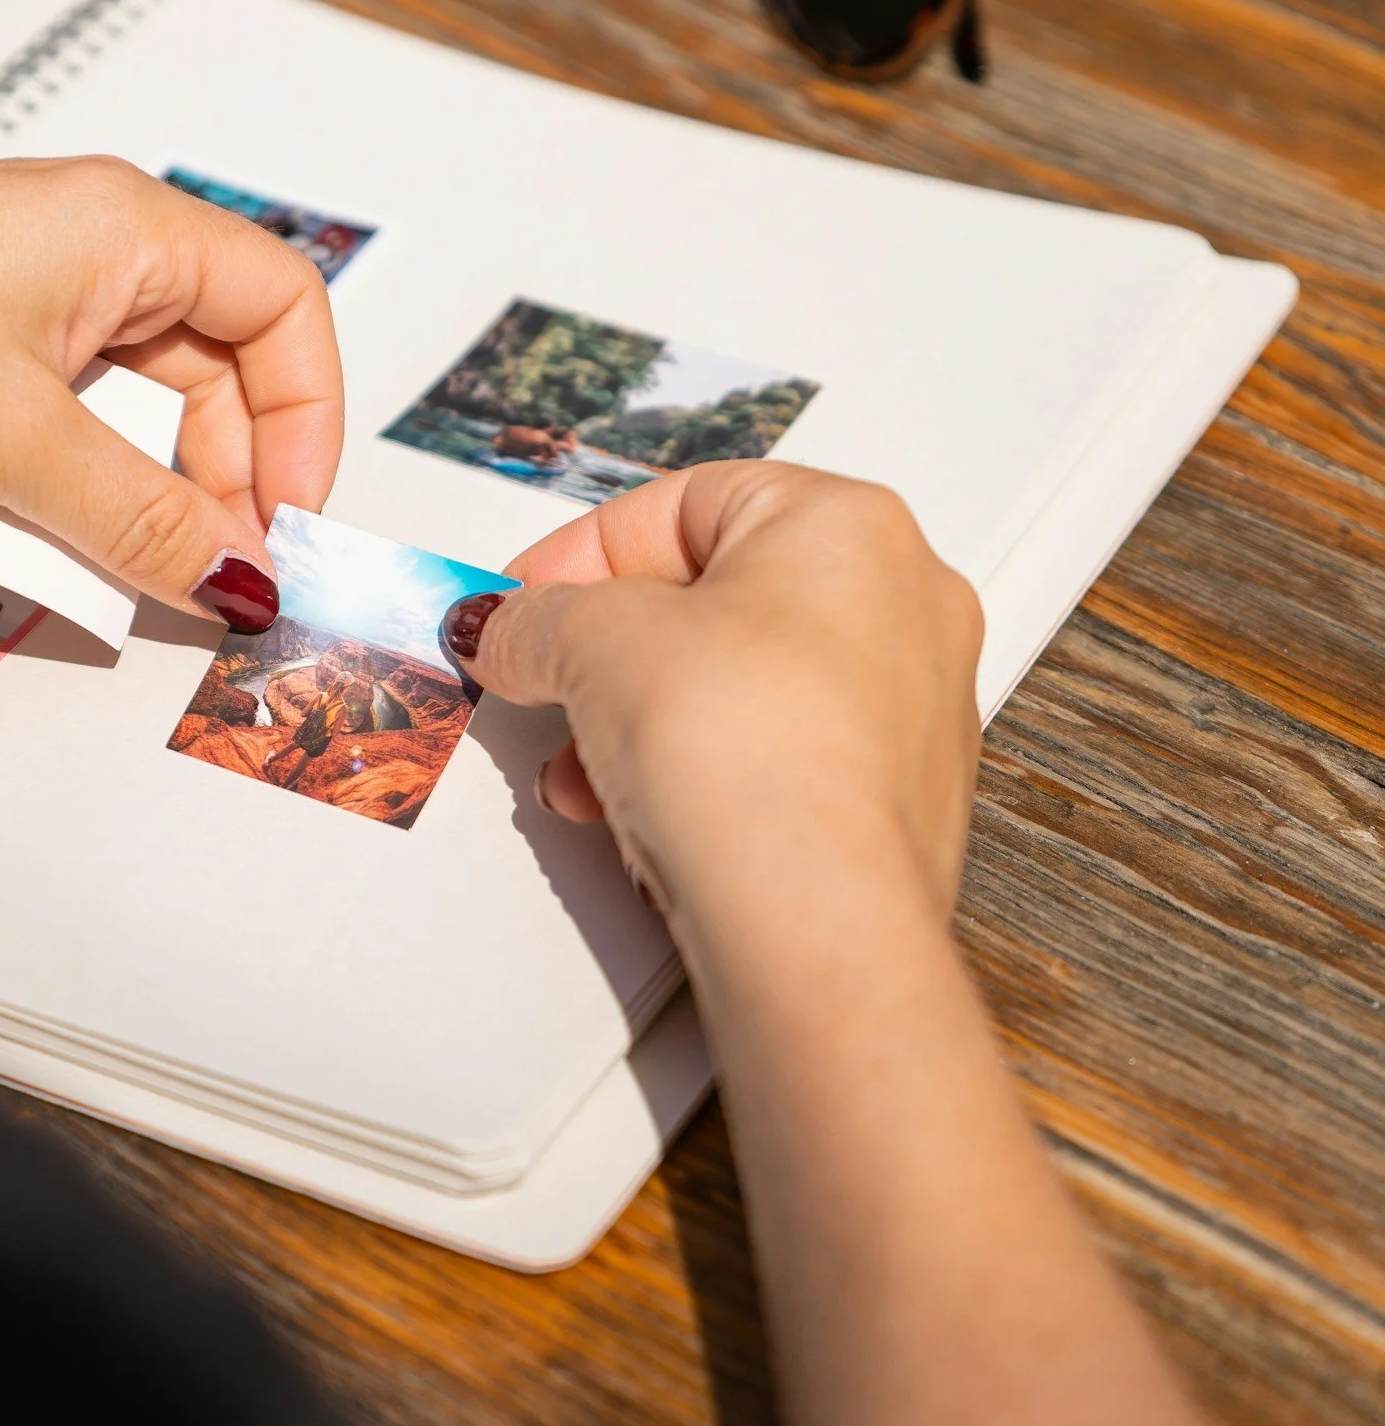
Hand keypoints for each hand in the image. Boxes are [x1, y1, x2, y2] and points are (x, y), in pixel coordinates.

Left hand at [0, 158, 341, 618]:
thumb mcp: (13, 439)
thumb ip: (143, 519)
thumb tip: (244, 581)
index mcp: (127, 223)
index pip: (283, 306)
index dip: (307, 417)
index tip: (289, 521)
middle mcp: (89, 246)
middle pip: (222, 360)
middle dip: (236, 469)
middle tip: (223, 573)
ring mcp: (23, 294)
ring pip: (143, 398)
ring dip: (158, 487)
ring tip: (147, 568)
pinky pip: (70, 417)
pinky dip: (86, 482)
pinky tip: (72, 540)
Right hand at [467, 461, 982, 929]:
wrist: (816, 921)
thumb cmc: (749, 757)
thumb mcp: (595, 644)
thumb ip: (538, 618)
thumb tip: (511, 626)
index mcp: (850, 523)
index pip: (685, 505)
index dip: (584, 553)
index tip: (523, 601)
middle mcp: (905, 601)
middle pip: (717, 598)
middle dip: (611, 651)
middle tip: (548, 681)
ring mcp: (915, 705)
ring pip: (746, 686)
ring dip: (645, 721)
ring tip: (583, 771)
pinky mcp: (900, 799)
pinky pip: (780, 756)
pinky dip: (706, 773)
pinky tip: (642, 815)